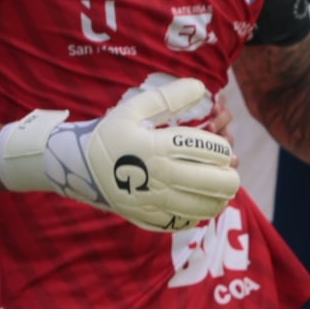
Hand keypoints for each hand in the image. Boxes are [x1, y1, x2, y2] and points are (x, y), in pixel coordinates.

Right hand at [0, 76, 237, 231]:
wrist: (77, 166)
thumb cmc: (110, 134)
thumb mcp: (132, 108)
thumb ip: (168, 97)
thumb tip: (201, 86)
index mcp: (154, 147)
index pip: (203, 150)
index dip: (221, 149)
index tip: (224, 147)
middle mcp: (155, 176)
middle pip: (209, 182)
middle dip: (229, 177)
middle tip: (232, 171)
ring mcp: (151, 201)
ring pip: (201, 207)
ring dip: (219, 198)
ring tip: (223, 190)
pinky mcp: (146, 217)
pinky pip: (182, 222)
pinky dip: (198, 215)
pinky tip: (202, 205)